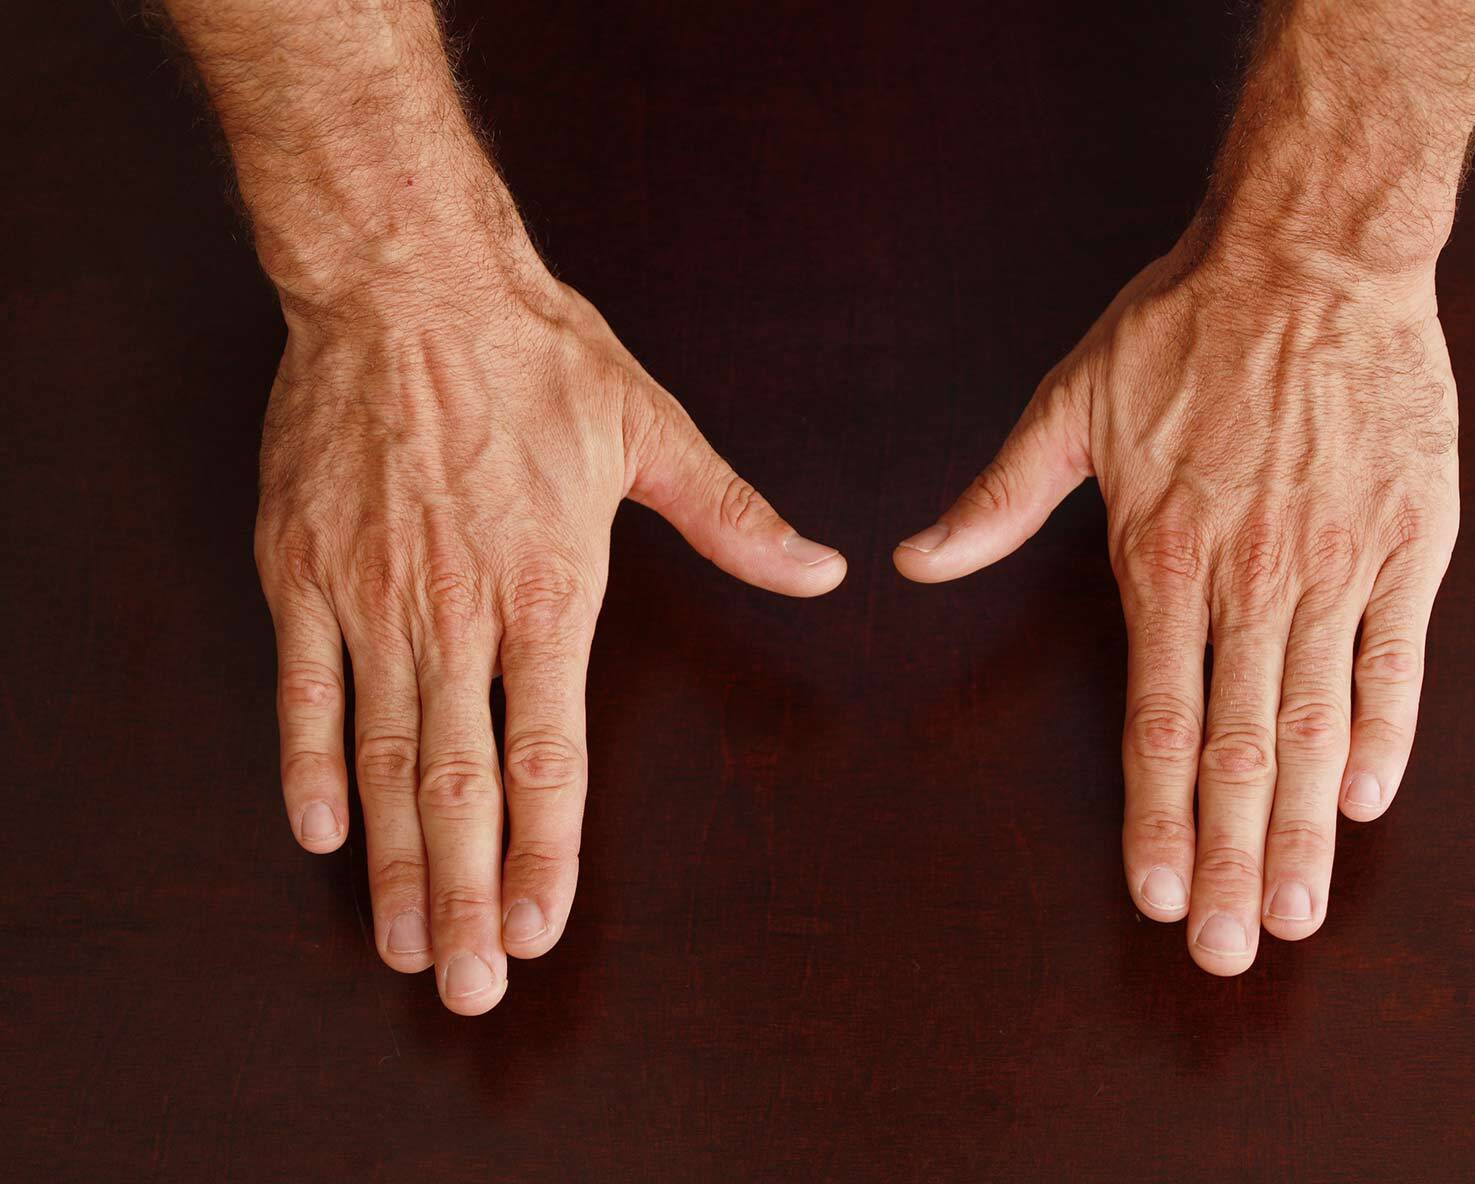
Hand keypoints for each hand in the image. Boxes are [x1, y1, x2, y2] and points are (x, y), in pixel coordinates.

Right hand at [257, 259, 844, 1012]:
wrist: (404, 282)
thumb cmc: (534, 355)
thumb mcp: (651, 432)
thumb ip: (732, 518)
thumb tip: (819, 568)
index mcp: (549, 589)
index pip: (549, 756)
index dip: (544, 855)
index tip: (538, 929)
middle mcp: (456, 612)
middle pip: (460, 785)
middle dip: (462, 896)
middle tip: (464, 986)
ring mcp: (370, 597)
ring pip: (383, 758)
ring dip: (391, 860)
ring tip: (400, 942)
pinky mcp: (302, 572)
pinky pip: (302, 691)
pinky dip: (309, 764)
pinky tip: (318, 832)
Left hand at [895, 234, 1458, 973]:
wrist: (1311, 255)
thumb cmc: (1184, 329)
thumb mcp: (1069, 406)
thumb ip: (996, 501)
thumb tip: (915, 560)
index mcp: (1162, 559)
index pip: (1157, 722)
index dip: (1156, 819)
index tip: (1159, 898)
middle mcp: (1250, 580)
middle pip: (1240, 749)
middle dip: (1235, 860)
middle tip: (1237, 952)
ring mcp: (1336, 564)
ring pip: (1318, 724)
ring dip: (1309, 827)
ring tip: (1302, 909)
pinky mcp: (1408, 539)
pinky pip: (1398, 656)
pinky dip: (1386, 729)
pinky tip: (1371, 796)